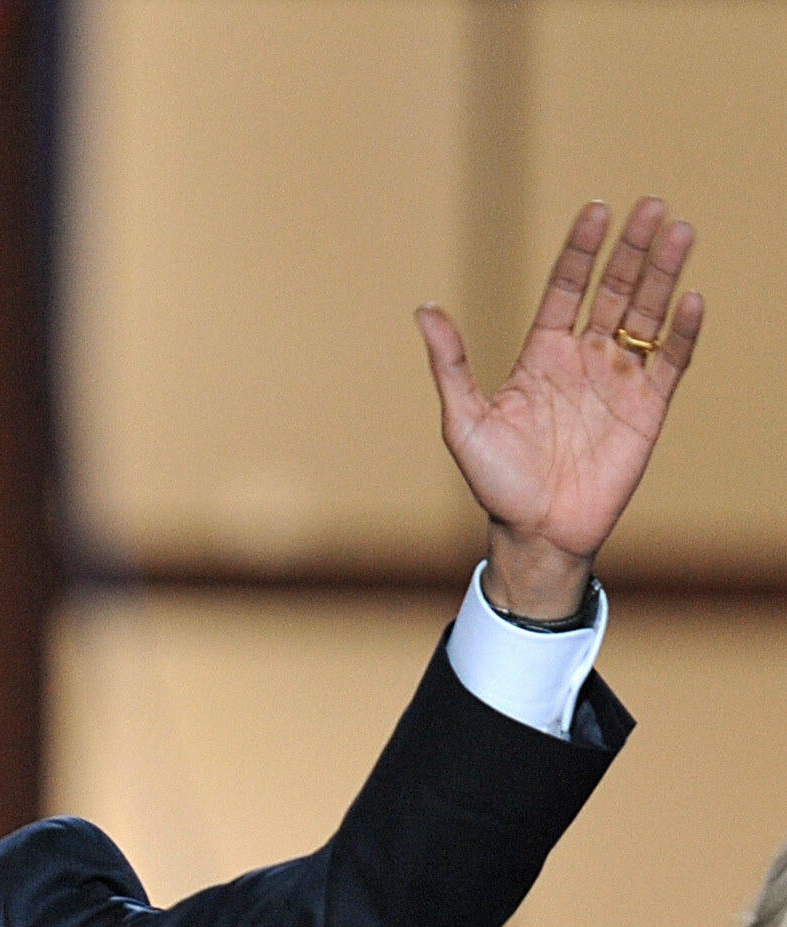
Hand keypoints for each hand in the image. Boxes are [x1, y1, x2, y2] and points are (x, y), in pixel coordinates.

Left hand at [418, 198, 703, 619]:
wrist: (534, 532)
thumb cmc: (495, 482)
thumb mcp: (463, 420)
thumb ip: (450, 364)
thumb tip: (424, 310)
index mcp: (541, 356)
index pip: (566, 288)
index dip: (582, 250)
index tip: (598, 209)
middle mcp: (584, 360)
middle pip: (614, 291)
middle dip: (632, 250)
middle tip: (651, 206)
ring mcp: (618, 382)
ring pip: (647, 315)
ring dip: (663, 274)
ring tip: (678, 231)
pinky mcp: (648, 410)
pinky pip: (669, 363)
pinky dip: (681, 331)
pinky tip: (689, 298)